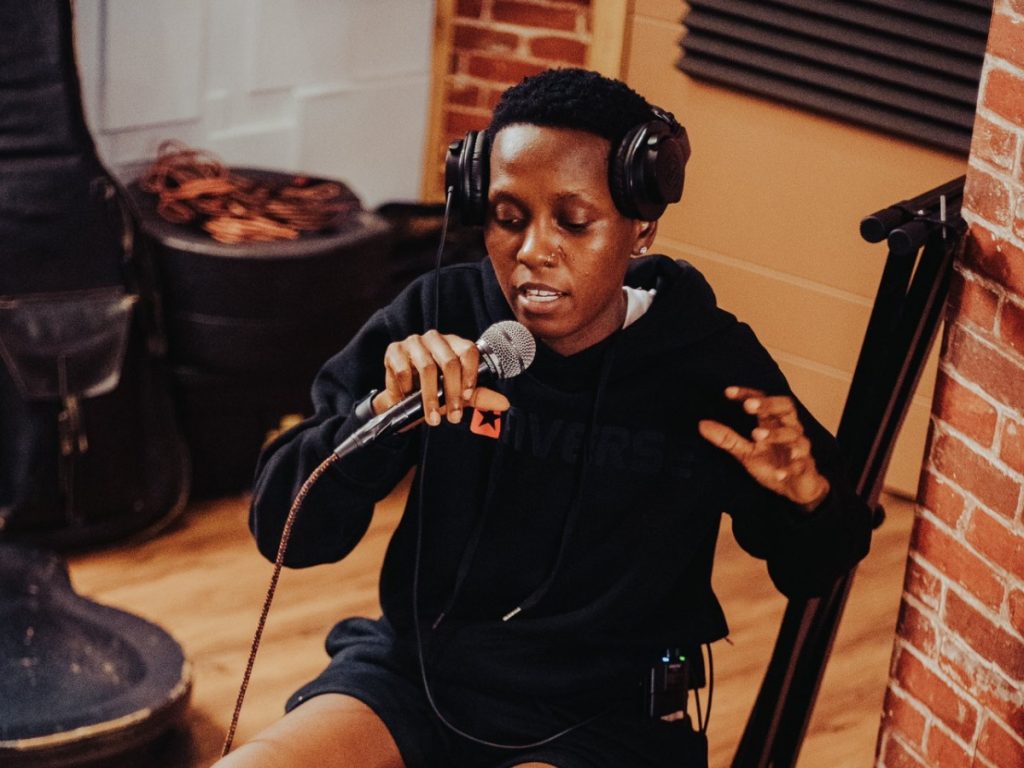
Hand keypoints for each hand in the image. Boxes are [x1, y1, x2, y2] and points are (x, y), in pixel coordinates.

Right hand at [371, 330, 509, 425]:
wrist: (402, 398)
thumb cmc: (433, 391)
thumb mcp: (457, 394)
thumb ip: (479, 396)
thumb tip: (504, 404)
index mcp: (454, 344)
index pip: (468, 351)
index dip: (470, 375)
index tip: (467, 398)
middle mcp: (436, 338)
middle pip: (450, 361)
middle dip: (452, 393)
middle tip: (453, 417)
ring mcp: (414, 342)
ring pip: (427, 368)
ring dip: (431, 397)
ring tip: (433, 418)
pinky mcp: (394, 350)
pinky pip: (404, 370)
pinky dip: (408, 388)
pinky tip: (408, 398)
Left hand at [698, 386, 829, 510]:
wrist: (797, 488)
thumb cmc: (773, 464)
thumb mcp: (746, 452)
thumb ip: (727, 438)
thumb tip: (701, 424)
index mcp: (773, 423)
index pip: (763, 401)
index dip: (747, 394)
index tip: (728, 392)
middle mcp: (789, 430)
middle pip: (786, 408)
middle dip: (769, 404)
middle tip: (748, 405)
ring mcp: (799, 448)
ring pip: (793, 435)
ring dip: (775, 434)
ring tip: (757, 435)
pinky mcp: (805, 467)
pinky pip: (800, 465)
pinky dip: (789, 469)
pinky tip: (779, 474)